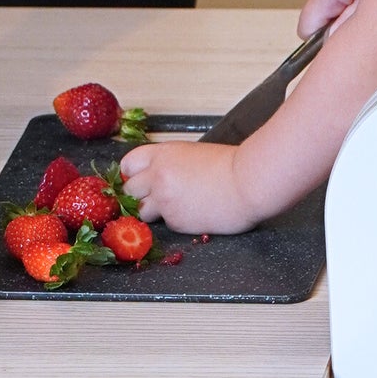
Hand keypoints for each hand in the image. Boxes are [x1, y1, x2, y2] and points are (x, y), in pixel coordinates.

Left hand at [119, 136, 253, 236]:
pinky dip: (175, 221)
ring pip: (141, 212)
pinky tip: (193, 214)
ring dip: (154, 212)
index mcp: (163, 154)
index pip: (128, 164)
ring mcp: (164, 200)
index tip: (141, 180)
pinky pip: (166, 224)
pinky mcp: (175, 221)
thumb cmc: (231, 166)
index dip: (134, 174)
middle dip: (140, 195)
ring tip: (176, 207)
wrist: (248, 183)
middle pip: (129, 190)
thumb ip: (171, 164)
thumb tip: (160, 175)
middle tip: (157, 197)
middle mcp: (157, 176)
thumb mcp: (193, 153)